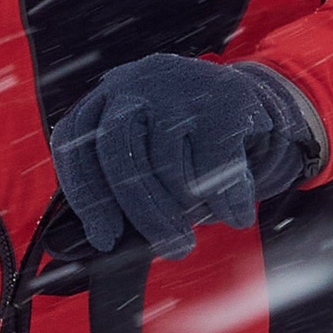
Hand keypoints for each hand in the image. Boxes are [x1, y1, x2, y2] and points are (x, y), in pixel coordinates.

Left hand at [47, 55, 323, 257]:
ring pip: (166, 162)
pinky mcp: (223, 98)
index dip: (85, 194)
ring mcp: (178, 86)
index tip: (104, 238)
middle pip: (117, 153)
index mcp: (107, 97)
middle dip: (140, 211)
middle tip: (166, 249)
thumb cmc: (191, 141)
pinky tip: (235, 217)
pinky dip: (226, 200)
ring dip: (183, 210)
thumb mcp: (151, 151)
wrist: (258, 99)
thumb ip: (125, 185)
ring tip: (198, 229)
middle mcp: (135, 83)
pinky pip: (215, 164)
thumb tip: (107, 244)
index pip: (75, 142)